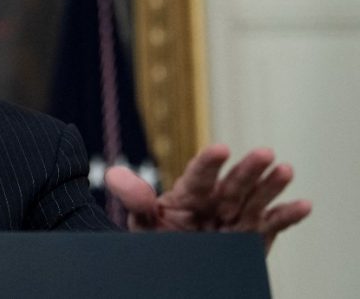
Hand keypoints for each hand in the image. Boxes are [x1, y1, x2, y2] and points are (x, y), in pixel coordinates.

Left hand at [104, 145, 311, 252]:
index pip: (199, 176)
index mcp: (189, 194)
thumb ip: (134, 199)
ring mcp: (235, 218)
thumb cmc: (158, 240)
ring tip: (285, 169)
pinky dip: (287, 216)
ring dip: (271, 185)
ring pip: (255, 200)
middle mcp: (215, 202)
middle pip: (233, 184)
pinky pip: (272, 226)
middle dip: (248, 169)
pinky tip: (303, 204)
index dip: (209, 163)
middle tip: (264, 153)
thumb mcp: (142, 222)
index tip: (220, 149)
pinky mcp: (253, 236)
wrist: (175, 266)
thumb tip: (111, 174)